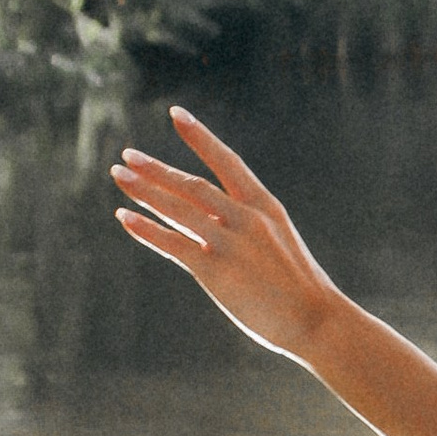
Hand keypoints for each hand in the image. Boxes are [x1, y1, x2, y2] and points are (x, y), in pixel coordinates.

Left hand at [112, 110, 344, 364]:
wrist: (317, 321)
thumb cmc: (301, 289)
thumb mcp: (279, 244)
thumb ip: (249, 229)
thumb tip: (217, 225)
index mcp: (265, 206)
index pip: (227, 161)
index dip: (200, 137)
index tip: (176, 114)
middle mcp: (247, 217)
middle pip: (192, 184)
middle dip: (157, 168)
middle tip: (128, 156)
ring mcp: (231, 242)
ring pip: (178, 208)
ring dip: (144, 190)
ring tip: (119, 176)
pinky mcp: (216, 270)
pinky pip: (174, 243)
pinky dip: (147, 229)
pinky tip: (124, 217)